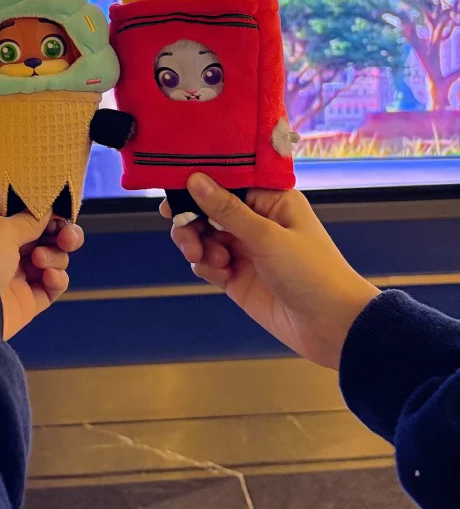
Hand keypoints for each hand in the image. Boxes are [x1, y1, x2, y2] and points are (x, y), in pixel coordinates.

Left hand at [0, 188, 83, 339]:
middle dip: (59, 230)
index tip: (54, 197)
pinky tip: (49, 277)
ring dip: (55, 255)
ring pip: (51, 255)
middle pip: (40, 229)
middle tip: (66, 234)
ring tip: (41, 261)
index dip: (33, 195)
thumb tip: (47, 210)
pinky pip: (52, 284)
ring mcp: (15, 271)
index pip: (11, 199)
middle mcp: (0, 244)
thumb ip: (29, 217)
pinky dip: (56, 279)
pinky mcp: (27, 298)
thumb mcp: (1, 227)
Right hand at [163, 173, 379, 368]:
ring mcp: (246, 249)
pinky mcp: (238, 277)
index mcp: (271, 200)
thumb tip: (195, 180)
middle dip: (192, 220)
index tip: (175, 191)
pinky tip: (220, 274)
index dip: (200, 184)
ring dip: (196, 244)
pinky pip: (208, 262)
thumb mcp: (267, 237)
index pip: (228, 181)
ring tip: (202, 257)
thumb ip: (227, 210)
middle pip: (209, 209)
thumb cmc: (312, 273)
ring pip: (204, 236)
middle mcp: (257, 220)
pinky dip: (205, 265)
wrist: (333, 328)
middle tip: (185, 234)